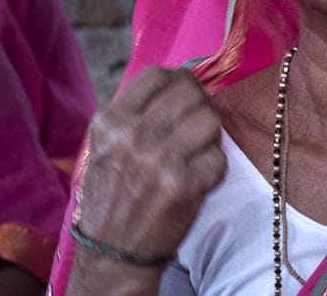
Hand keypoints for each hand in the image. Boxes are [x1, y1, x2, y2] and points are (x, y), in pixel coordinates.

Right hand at [76, 68, 225, 263]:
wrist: (112, 252)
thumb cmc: (112, 194)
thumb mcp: (106, 145)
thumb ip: (136, 113)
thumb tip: (180, 83)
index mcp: (110, 121)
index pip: (158, 74)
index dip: (179, 81)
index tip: (184, 96)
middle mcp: (133, 136)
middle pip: (190, 93)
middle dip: (199, 107)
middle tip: (194, 127)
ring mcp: (159, 160)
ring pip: (210, 121)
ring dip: (209, 138)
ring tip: (194, 154)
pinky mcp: (184, 185)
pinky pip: (219, 158)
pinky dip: (213, 169)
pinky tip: (197, 179)